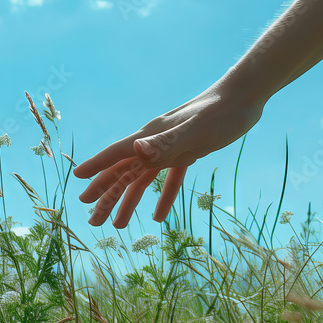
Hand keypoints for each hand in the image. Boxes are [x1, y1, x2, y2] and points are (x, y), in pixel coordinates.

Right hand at [73, 82, 265, 227]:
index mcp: (150, 136)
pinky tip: (159, 216)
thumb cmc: (221, 113)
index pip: (116, 155)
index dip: (96, 168)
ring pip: (142, 179)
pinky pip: (169, 179)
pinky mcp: (187, 153)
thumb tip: (137, 153)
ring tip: (118, 225)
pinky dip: (163, 197)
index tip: (77, 181)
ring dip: (129, 201)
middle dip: (106, 194)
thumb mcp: (196, 131)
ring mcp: (169, 148)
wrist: (244, 97)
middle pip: (123, 172)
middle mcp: (154, 143)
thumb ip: (165, 142)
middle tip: (90, 218)